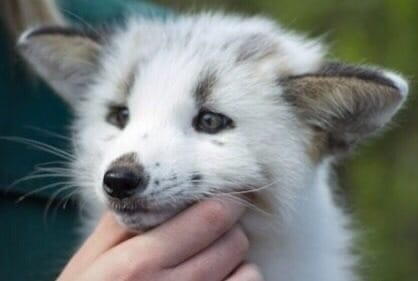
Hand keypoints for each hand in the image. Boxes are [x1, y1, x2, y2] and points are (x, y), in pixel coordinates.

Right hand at [57, 199, 262, 280]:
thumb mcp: (91, 261)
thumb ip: (121, 221)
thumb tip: (155, 187)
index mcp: (139, 263)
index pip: (211, 217)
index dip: (224, 200)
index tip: (221, 194)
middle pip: (234, 240)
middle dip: (229, 227)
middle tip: (212, 227)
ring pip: (249, 270)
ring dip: (235, 259)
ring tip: (210, 258)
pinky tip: (216, 280)